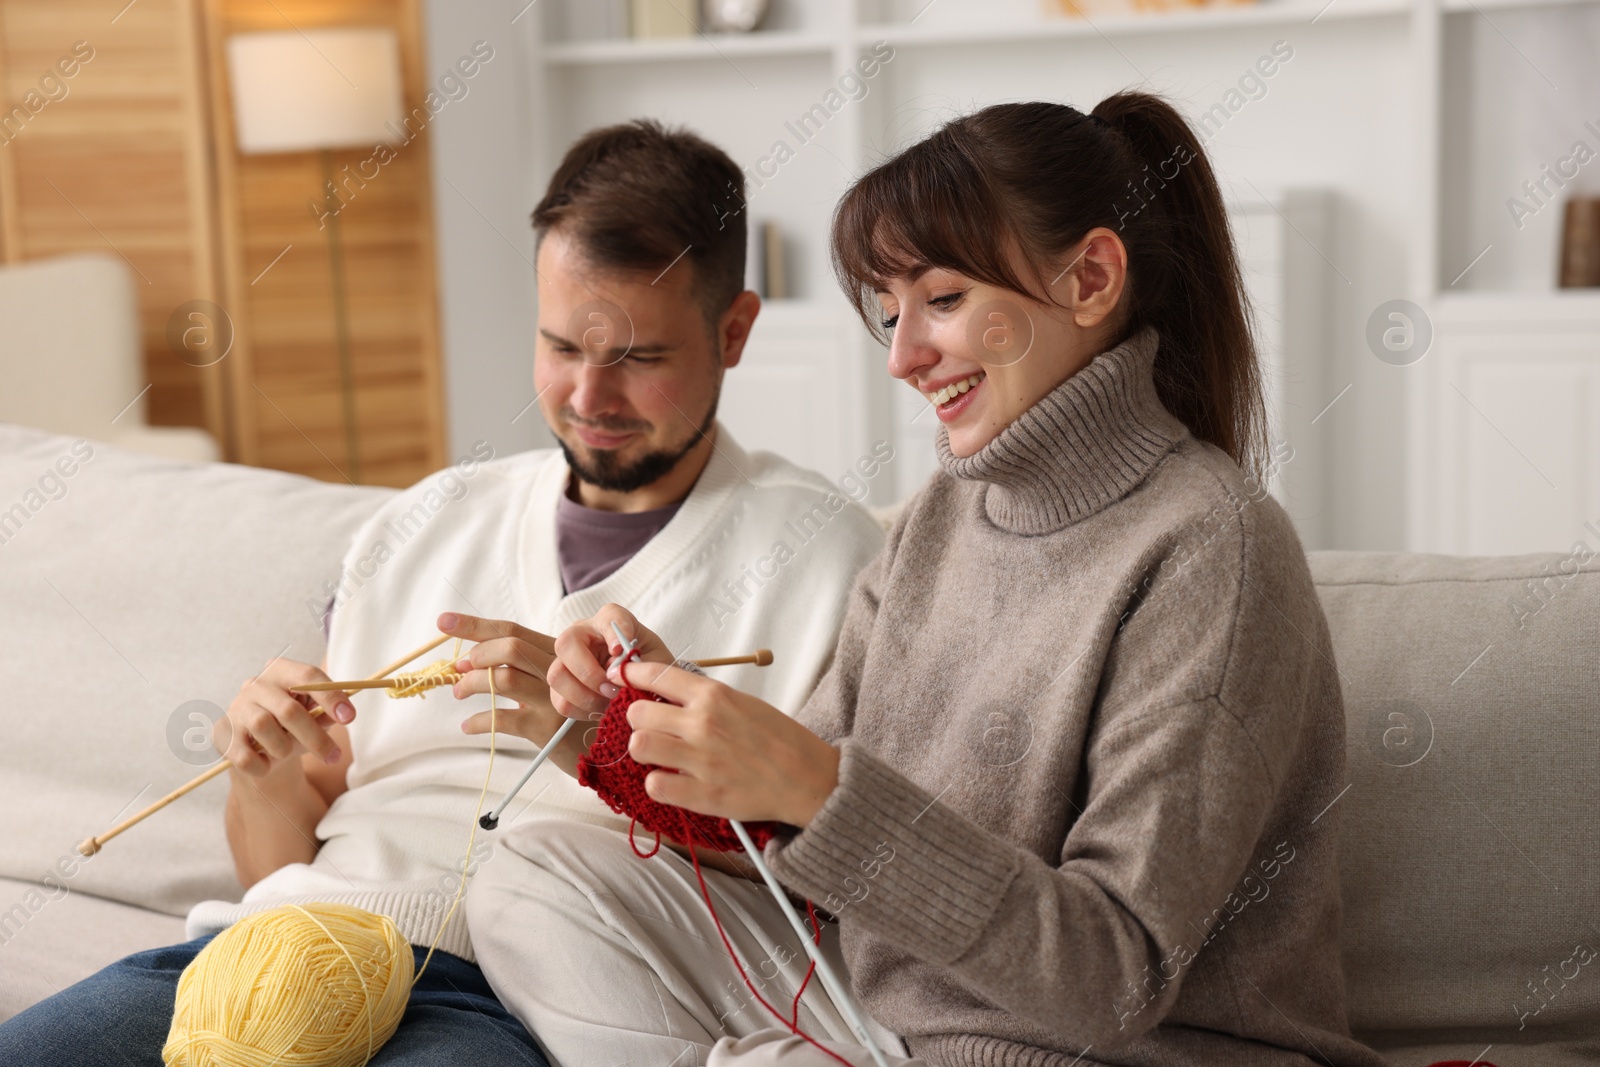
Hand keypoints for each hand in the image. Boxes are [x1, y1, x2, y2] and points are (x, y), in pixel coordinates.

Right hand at [219, 658, 351, 778]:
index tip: (349, 718)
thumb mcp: (313, 716)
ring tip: (287, 752)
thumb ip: (325, 714)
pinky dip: (263, 766)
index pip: (307, 676)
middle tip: (334, 756)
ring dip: (284, 748)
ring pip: (265, 728)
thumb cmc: (292, 727)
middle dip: (315, 737)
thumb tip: (341, 715)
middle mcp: (255, 685)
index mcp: (281, 671)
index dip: (331, 697)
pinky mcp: (224, 734)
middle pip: (288, 709)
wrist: (258, 751)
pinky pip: (246, 756)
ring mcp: (236, 708)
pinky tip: (268, 765)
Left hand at [436, 612, 571, 750]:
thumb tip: (466, 661)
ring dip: (472, 683)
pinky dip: (478, 721)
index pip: (513, 630)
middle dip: (477, 654)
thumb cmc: (571, 713)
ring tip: (459, 692)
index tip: (444, 622)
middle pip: (510, 647)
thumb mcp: (553, 683)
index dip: (476, 625)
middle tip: (460, 669)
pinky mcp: (547, 727)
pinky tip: (468, 725)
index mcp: (558, 654)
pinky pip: (503, 718)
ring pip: (504, 678)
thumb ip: (519, 668)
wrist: (605, 750)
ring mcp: (554, 698)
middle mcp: (560, 670)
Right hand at [547, 604, 676, 721]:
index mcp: (612, 621)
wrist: (643, 682)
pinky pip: (560, 701)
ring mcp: (568, 659)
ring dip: (584, 696)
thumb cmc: (649, 665)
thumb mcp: (656, 662)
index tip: (620, 650)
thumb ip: (641, 666)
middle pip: (566, 644)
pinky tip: (600, 709)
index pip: (611, 618)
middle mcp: (583, 634)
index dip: (614, 633)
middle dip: (588, 673)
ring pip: (557, 675)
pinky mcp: (562, 685)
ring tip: (608, 704)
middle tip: (611, 690)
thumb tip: (615, 676)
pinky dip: (581, 711)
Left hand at [611, 658, 840, 827]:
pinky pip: (654, 785)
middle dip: (639, 718)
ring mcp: (700, 760)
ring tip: (661, 754)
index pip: (655, 674)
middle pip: (637, 713)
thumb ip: (704, 698)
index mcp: (714, 696)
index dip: (630, 673)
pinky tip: (672, 780)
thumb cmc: (778, 739)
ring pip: (639, 746)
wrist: (808, 778)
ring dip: (645, 750)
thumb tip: (664, 694)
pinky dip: (658, 783)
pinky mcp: (701, 794)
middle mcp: (702, 724)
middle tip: (652, 726)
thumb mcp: (743, 702)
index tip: (621, 676)